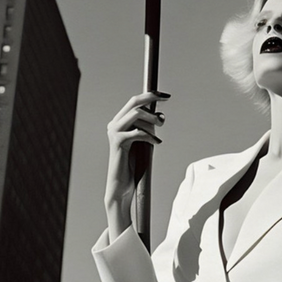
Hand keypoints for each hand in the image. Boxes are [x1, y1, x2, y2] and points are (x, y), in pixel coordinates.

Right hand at [103, 91, 169, 236]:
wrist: (121, 186)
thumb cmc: (134, 165)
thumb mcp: (143, 142)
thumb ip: (148, 128)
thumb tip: (160, 116)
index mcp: (119, 122)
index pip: (134, 102)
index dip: (150, 95)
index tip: (166, 96)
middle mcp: (114, 124)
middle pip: (134, 102)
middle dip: (151, 98)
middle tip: (167, 100)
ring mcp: (114, 132)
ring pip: (136, 114)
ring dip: (152, 119)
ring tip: (161, 127)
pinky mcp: (117, 142)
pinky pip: (137, 132)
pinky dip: (150, 135)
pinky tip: (157, 143)